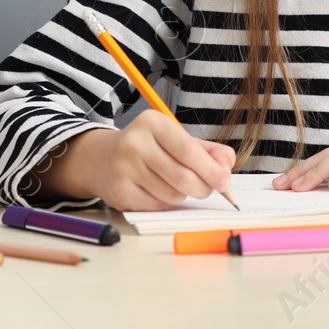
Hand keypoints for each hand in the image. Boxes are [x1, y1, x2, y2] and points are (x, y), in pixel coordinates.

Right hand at [61, 112, 235, 210]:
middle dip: (202, 188)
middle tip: (205, 189)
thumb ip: (207, 150)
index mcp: (153, 123)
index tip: (224, 182)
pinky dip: (165, 203)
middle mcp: (135, 142)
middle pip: (183, 177)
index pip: (188, 150)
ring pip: (172, 194)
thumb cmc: (148, 148)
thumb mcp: (175, 138)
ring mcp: (124, 168)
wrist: (102, 159)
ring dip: (182, 196)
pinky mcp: (119, 191)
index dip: (211, 170)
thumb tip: (226, 166)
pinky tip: (156, 191)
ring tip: (174, 185)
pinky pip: (157, 206)